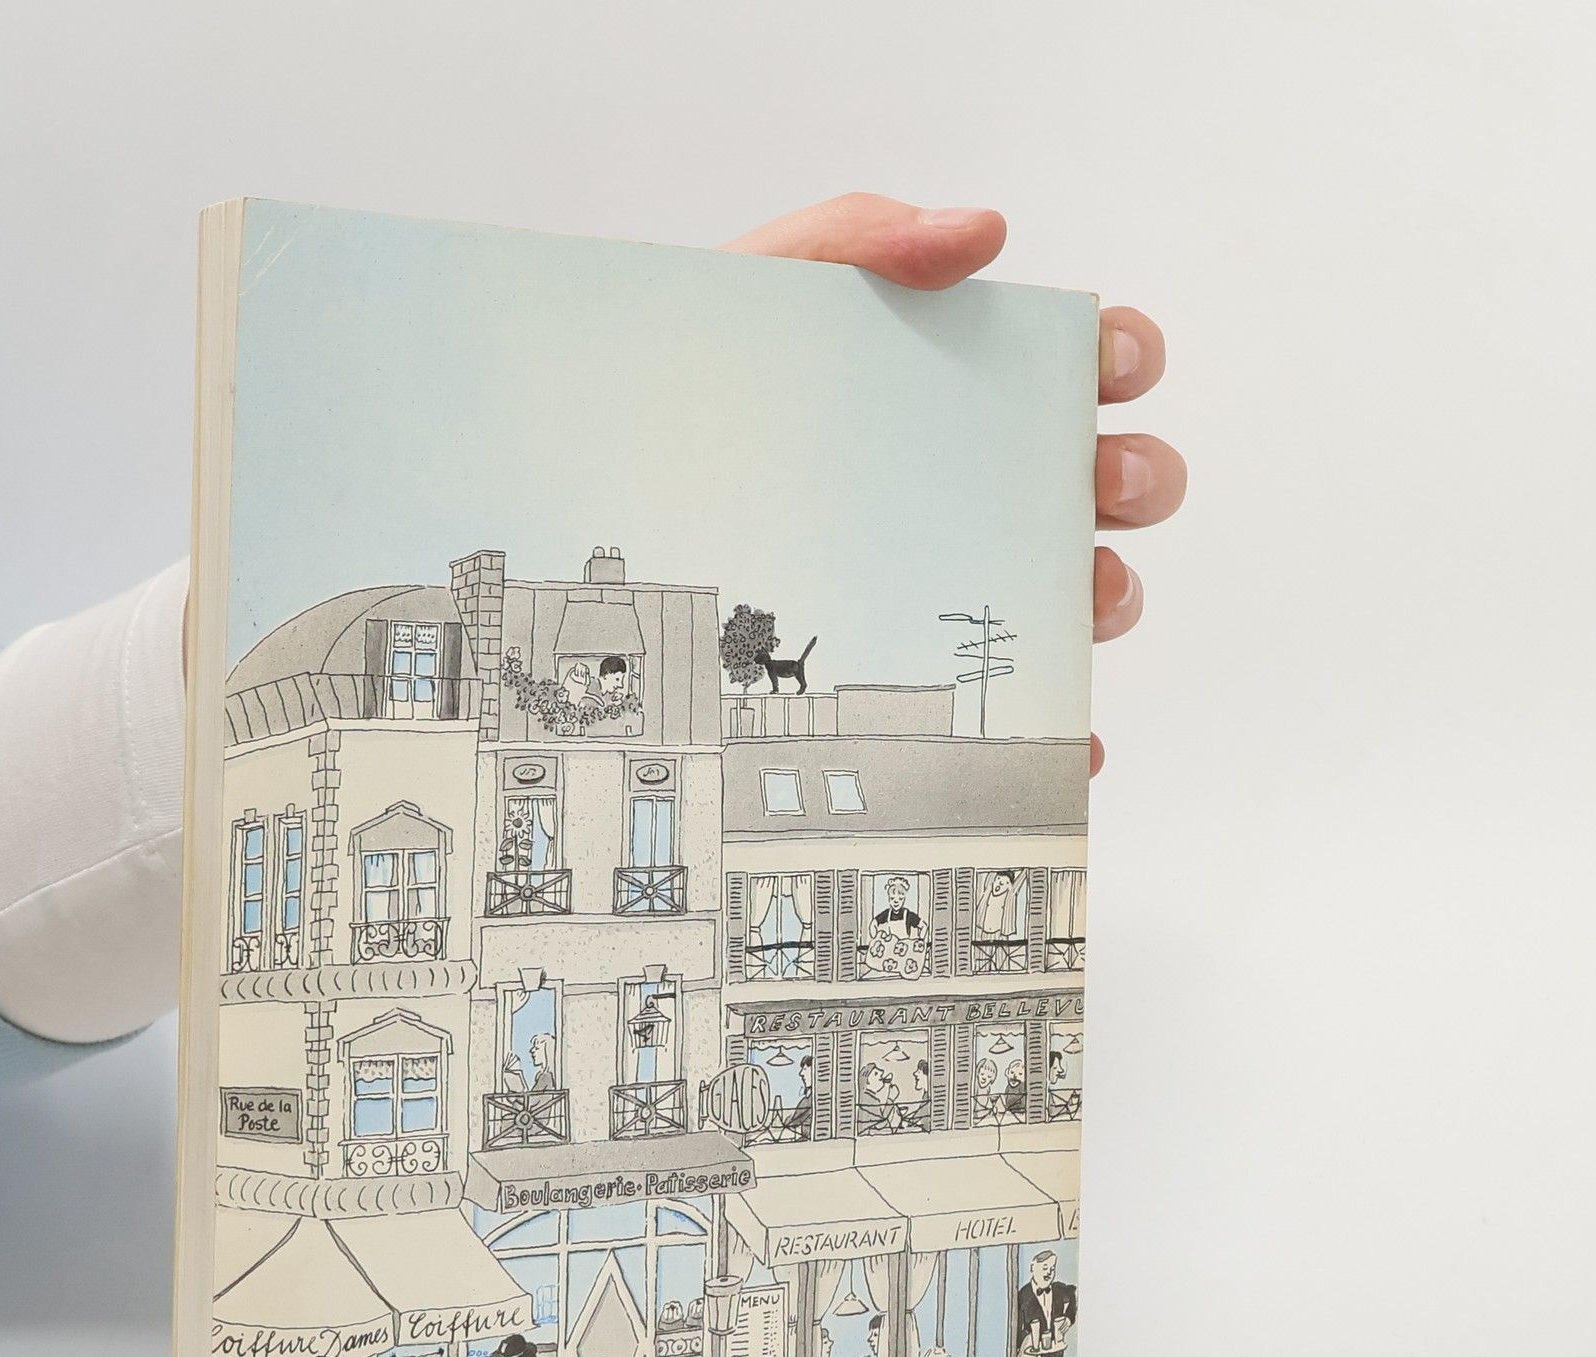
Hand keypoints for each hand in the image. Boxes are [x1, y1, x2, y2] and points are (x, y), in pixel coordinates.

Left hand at [724, 194, 1183, 775]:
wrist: (604, 481)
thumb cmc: (693, 383)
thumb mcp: (760, 291)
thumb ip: (858, 240)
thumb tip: (984, 231)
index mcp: (960, 385)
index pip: (1082, 361)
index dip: (1123, 356)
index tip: (1113, 366)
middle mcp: (975, 484)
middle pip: (1107, 481)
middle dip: (1135, 478)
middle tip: (1103, 483)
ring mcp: (955, 575)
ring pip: (1081, 591)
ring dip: (1111, 596)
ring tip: (1085, 597)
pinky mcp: (923, 664)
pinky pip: (1015, 705)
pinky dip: (1062, 729)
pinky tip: (1068, 741)